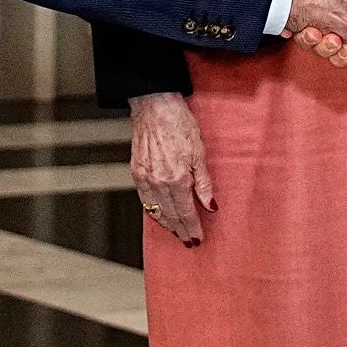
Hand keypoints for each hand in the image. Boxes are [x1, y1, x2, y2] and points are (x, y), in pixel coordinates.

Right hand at [128, 92, 212, 246]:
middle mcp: (159, 182)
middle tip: (188, 241)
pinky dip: (152, 211)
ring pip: (156, 210)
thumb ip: (204, 183)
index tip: (198, 238)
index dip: (193, 227)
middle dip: (180, 230)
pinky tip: (158, 214)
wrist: (155, 106)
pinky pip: (144, 199)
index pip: (186, 213)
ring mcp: (145, 178)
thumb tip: (210, 205)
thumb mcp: (199, 153)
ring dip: (166, 223)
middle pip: (171, 215)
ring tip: (175, 231)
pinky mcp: (136, 171)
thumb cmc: (179, 124)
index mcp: (177, 179)